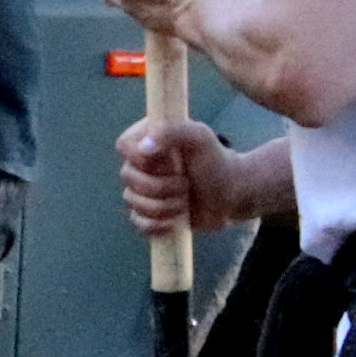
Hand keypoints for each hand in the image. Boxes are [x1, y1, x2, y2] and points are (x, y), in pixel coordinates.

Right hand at [116, 119, 253, 236]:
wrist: (232, 196)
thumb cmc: (217, 163)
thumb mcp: (200, 138)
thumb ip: (172, 132)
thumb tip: (143, 148)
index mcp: (149, 140)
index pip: (123, 145)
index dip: (138, 157)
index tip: (164, 161)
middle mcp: (142, 164)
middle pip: (127, 176)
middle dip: (159, 186)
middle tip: (186, 184)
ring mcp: (144, 189)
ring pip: (132, 201)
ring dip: (163, 206)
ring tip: (185, 202)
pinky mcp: (149, 213)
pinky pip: (138, 222)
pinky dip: (156, 225)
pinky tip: (174, 222)